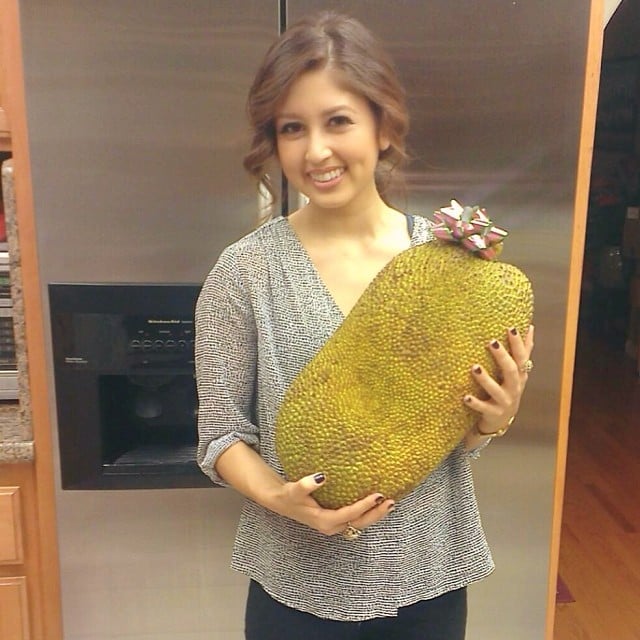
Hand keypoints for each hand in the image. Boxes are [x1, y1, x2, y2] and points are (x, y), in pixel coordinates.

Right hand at [273, 472, 394, 536]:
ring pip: (359, 523)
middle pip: (359, 522)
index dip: (364, 506)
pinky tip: (376, 503)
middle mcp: (332, 526)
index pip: (350, 514)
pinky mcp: (336, 520)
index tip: (377, 495)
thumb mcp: (294, 490)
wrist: (281, 502)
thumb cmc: (288, 496)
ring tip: (389, 503)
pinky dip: (367, 512)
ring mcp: (334, 525)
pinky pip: (356, 519)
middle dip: (376, 514)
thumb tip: (321, 477)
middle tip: (391, 501)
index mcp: (324, 521)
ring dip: (374, 514)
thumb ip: (306, 485)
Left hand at [463, 324, 534, 434]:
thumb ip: (523, 351)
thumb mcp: (518, 372)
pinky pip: (483, 408)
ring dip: (485, 379)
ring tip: (474, 367)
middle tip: (491, 342)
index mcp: (520, 376)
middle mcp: (514, 388)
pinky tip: (465, 397)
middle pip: (511, 370)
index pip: (521, 357)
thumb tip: (529, 327)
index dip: (518, 343)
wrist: (502, 419)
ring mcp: (504, 401)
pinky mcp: (493, 413)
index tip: (510, 328)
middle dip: (502, 356)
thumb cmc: (508, 390)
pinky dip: (475, 403)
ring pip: (496, 390)